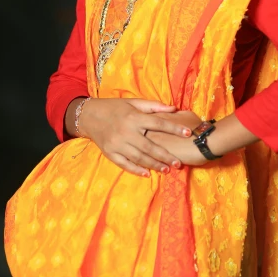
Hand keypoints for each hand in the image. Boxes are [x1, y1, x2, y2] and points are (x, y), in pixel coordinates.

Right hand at [69, 97, 192, 177]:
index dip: (174, 128)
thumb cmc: (115, 107)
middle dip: (166, 155)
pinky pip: (125, 164)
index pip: (158, 123)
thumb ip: (154, 106)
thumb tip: (174, 107)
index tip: (188, 133)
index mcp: (134, 117)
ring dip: (154, 165)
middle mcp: (126, 131)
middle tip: (179, 163)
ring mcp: (118, 144)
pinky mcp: (110, 153)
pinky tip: (148, 174)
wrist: (90, 116)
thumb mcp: (134, 102)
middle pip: (150, 146)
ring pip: (139, 157)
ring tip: (167, 170)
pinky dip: (136, 170)